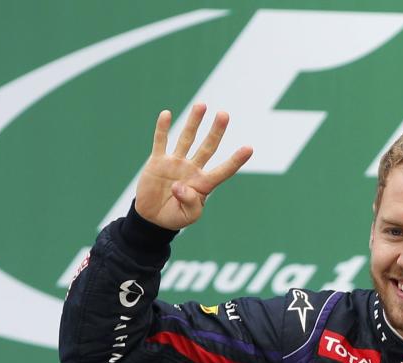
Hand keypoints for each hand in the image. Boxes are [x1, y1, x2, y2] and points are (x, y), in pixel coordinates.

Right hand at [135, 105, 252, 230]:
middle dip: (216, 132)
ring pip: (187, 139)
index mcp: (203, 184)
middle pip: (208, 148)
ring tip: (202, 105)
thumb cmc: (175, 216)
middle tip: (224, 114)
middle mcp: (192, 169)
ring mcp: (176, 163)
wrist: (153, 217)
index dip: (236, 161)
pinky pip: (161, 142)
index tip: (249, 148)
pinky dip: (162, 128)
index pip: (223, 170)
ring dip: (194, 122)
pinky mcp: (158, 161)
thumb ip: (190, 202)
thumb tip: (179, 186)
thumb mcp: (188, 215)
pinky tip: (166, 114)